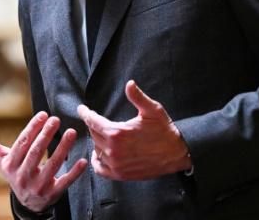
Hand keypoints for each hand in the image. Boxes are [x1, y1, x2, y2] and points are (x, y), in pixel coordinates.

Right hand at [0, 112, 86, 212]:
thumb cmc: (15, 173)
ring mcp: (38, 187)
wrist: (26, 203)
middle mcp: (23, 177)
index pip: (22, 144)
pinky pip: (65, 183)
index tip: (43, 114)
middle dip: (46, 135)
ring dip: (63, 148)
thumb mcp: (1, 161)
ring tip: (71, 132)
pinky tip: (82, 160)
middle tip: (56, 119)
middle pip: (36, 153)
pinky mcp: (53, 194)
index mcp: (11, 166)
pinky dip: (74, 172)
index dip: (32, 128)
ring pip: (52, 165)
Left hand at [77, 80, 191, 179]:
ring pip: (96, 150)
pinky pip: (100, 169)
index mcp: (117, 132)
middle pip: (93, 134)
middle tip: (95, 120)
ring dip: (96, 141)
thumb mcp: (152, 110)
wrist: (177, 153)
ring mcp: (116, 163)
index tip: (81, 109)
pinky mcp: (120, 174)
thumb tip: (129, 83)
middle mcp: (113, 149)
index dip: (85, 113)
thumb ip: (137, 97)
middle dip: (93, 125)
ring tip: (99, 134)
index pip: (93, 121)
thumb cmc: (164, 130)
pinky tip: (98, 154)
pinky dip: (96, 161)